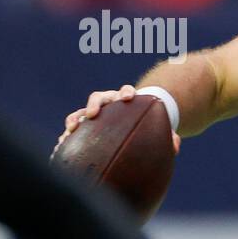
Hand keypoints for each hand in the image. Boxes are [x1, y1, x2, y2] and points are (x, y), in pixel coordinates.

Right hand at [56, 84, 180, 154]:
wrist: (133, 120)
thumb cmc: (148, 124)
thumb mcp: (158, 128)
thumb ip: (168, 135)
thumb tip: (176, 147)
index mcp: (127, 100)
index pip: (126, 91)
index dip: (126, 92)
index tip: (128, 97)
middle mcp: (109, 103)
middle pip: (99, 97)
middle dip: (94, 103)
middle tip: (92, 113)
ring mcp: (95, 112)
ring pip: (82, 111)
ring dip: (75, 118)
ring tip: (71, 129)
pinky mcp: (85, 123)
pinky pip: (74, 126)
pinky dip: (69, 134)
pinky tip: (61, 145)